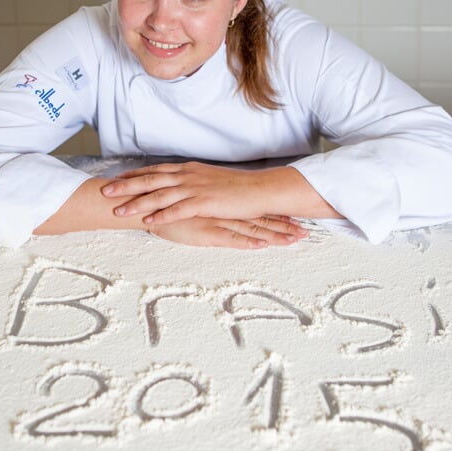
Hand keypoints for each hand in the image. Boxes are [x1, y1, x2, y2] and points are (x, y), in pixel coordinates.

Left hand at [101, 161, 271, 223]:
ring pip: (159, 195)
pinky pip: (178, 210)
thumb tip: (179, 185)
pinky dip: (161, 215)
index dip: (134, 174)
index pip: (155, 170)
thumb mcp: (210, 180)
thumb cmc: (237, 188)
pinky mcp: (204, 203)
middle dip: (126, 186)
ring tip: (119, 210)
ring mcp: (195, 189)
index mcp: (188, 170)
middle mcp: (188, 176)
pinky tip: (148, 222)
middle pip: (151, 180)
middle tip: (105, 190)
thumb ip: (192, 182)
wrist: (260, 189)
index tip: (117, 177)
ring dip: (137, 203)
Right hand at [149, 215, 308, 248]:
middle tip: (305, 232)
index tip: (296, 220)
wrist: (145, 205)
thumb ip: (207, 210)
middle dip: (283, 226)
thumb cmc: (166, 207)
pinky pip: (231, 238)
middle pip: (259, 219)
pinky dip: (248, 242)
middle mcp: (223, 211)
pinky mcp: (205, 231)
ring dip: (274, 234)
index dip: (276, 216)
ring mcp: (216, 220)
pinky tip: (263, 245)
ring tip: (294, 240)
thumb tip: (218, 214)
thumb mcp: (192, 207)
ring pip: (251, 228)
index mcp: (222, 205)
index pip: (255, 211)